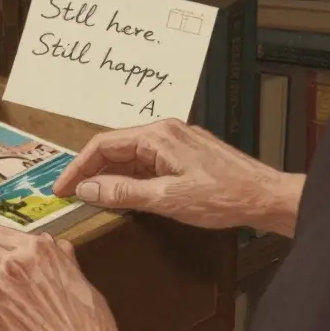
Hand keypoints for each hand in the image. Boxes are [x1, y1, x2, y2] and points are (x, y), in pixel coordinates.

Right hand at [53, 118, 302, 236]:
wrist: (267, 198)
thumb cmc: (224, 196)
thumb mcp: (166, 199)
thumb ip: (123, 193)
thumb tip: (87, 189)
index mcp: (157, 135)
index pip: (103, 145)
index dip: (77, 168)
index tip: (62, 188)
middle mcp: (165, 132)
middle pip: (115, 148)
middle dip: (91, 172)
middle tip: (72, 195)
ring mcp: (177, 142)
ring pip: (132, 157)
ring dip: (111, 176)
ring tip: (94, 199)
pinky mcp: (186, 155)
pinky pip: (148, 163)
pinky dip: (131, 178)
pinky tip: (126, 196)